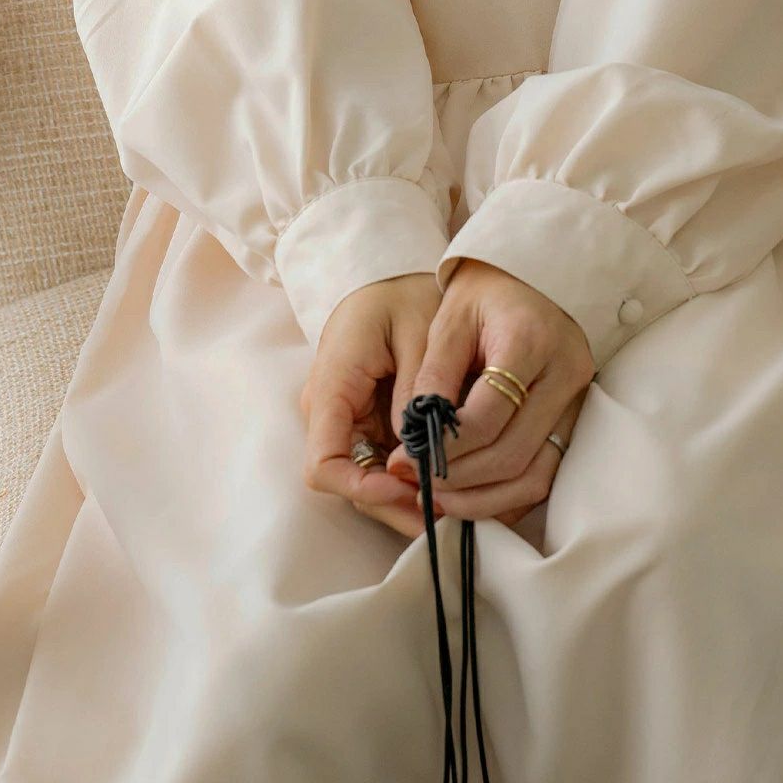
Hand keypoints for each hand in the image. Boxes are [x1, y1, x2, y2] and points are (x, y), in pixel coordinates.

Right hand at [300, 272, 443, 539]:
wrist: (389, 270)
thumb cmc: (402, 292)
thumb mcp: (418, 332)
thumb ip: (416, 390)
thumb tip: (419, 452)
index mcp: (332, 387)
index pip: (325, 466)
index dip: (364, 490)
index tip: (413, 488)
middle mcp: (328, 412)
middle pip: (349, 484)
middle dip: (394, 504)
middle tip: (448, 512)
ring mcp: (344, 419)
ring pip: (366, 480)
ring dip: (405, 496)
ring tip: (456, 504)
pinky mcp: (363, 421)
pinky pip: (381, 462)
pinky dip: (409, 478)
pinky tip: (448, 480)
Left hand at [384, 258, 594, 525]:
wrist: (533, 276)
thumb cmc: (484, 294)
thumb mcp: (449, 321)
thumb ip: (432, 377)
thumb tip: (410, 438)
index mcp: (530, 339)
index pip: (487, 415)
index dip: (445, 447)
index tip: (407, 458)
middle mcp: (565, 372)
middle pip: (513, 452)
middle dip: (461, 480)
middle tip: (418, 485)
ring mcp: (579, 399)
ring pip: (536, 475)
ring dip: (485, 498)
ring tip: (440, 498)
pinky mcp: (579, 418)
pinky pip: (547, 473)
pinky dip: (509, 494)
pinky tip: (472, 495)